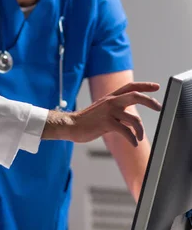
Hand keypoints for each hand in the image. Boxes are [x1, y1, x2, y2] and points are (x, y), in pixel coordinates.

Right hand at [43, 82, 160, 146]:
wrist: (71, 125)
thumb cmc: (87, 120)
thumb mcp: (103, 110)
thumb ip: (116, 110)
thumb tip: (130, 116)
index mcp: (111, 97)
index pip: (130, 87)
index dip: (144, 86)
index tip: (156, 87)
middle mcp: (111, 101)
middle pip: (135, 95)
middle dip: (150, 101)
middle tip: (158, 107)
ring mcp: (108, 112)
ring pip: (133, 118)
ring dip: (140, 130)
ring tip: (139, 137)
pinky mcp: (106, 123)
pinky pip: (126, 131)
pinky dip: (132, 138)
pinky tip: (134, 143)